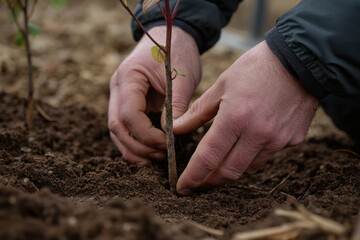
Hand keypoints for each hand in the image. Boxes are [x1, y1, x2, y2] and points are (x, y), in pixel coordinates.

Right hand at [108, 26, 200, 163]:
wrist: (170, 37)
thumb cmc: (178, 52)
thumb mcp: (183, 76)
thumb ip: (176, 104)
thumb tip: (171, 134)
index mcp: (129, 77)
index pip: (128, 115)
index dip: (146, 135)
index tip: (166, 144)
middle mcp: (118, 88)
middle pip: (116, 127)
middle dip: (138, 146)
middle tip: (161, 156)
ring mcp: (119, 96)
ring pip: (116, 130)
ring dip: (133, 148)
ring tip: (156, 158)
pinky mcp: (127, 102)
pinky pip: (124, 127)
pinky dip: (134, 142)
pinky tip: (150, 151)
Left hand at [174, 41, 318, 194]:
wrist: (299, 59)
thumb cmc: (255, 68)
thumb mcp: (222, 84)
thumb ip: (198, 111)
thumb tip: (177, 128)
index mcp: (235, 118)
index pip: (208, 158)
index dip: (193, 177)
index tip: (182, 188)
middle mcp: (258, 134)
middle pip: (228, 172)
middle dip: (209, 181)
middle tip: (199, 181)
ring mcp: (278, 140)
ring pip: (248, 168)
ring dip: (230, 169)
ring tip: (220, 162)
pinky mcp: (292, 140)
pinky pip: (266, 156)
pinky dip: (252, 156)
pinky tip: (247, 144)